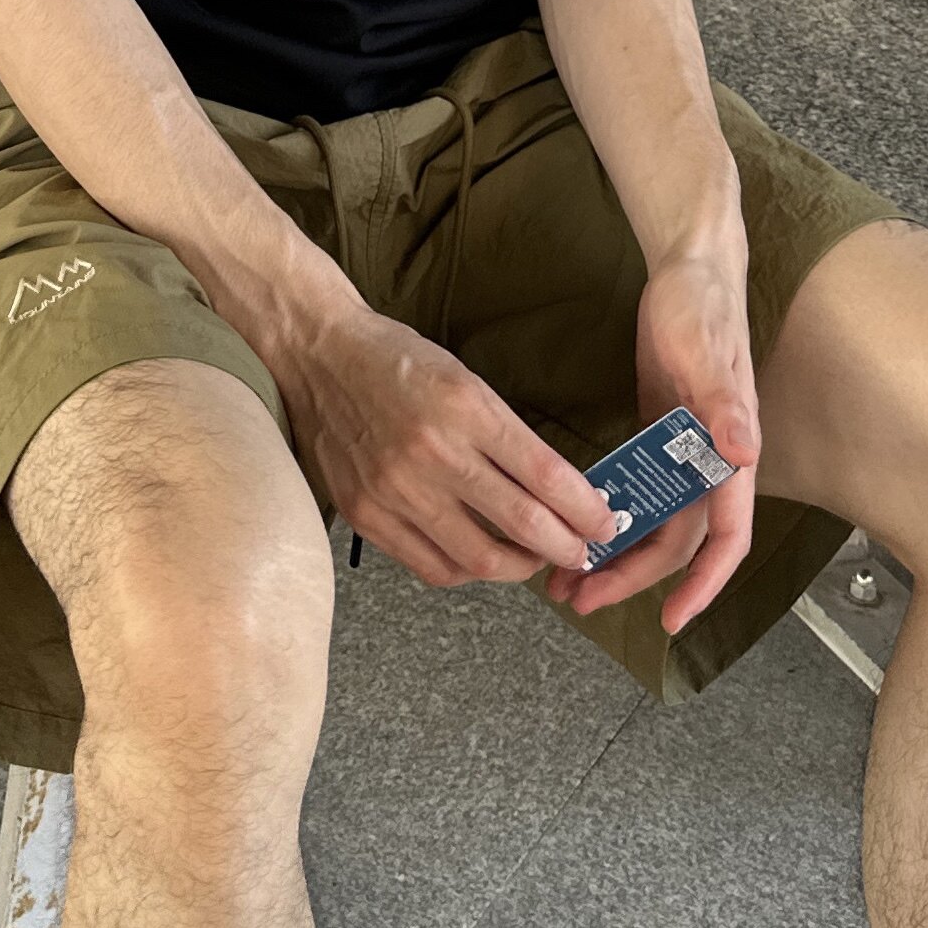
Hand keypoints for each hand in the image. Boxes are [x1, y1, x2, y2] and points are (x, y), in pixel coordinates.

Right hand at [274, 303, 613, 587]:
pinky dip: (467, 571)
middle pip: (521, 525)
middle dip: (566, 547)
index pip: (545, 476)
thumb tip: (556, 489)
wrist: (321, 356)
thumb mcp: (465, 379)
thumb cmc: (396, 360)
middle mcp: (432, 452)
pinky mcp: (367, 514)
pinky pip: (432, 567)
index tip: (605, 522)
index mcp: (464, 408)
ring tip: (533, 556)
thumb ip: (507, 435)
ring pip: (479, 559)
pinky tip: (480, 557)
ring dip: (520, 567)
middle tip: (583, 550)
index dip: (586, 509)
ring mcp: (396, 489)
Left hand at [540, 253, 762, 637]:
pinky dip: (609, 514)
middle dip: (634, 578)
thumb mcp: (704, 350)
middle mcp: (712, 463)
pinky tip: (575, 525)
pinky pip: (638, 492)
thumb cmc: (702, 305)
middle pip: (676, 542)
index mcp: (732, 453)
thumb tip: (744, 452)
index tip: (672, 618)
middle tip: (581, 598)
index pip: (726, 537)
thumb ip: (723, 402)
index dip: (703, 583)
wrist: (689, 270)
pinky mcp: (659, 436)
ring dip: (615, 555)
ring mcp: (684, 452)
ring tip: (565, 578)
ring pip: (653, 523)